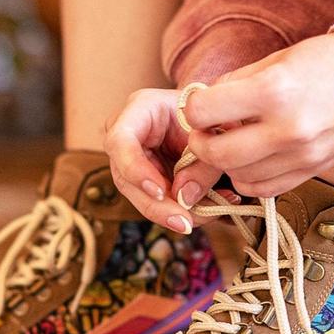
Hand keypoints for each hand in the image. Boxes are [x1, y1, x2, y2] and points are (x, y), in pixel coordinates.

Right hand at [104, 89, 229, 231]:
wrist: (213, 117)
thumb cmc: (210, 116)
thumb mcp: (213, 134)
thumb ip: (202, 165)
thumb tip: (184, 199)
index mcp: (140, 109)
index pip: (120, 141)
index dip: (135, 170)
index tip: (161, 192)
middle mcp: (127, 135)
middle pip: (126, 178)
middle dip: (157, 207)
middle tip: (185, 223)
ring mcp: (132, 159)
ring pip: (140, 196)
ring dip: (173, 213)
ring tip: (208, 215)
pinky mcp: (144, 178)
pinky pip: (157, 201)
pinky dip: (183, 210)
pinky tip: (210, 210)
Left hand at [172, 34, 333, 198]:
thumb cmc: (332, 63)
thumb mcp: (279, 59)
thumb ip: (236, 83)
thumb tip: (203, 103)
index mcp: (274, 90)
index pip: (206, 110)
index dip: (194, 108)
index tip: (199, 105)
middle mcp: (287, 129)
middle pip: (217, 154)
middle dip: (201, 144)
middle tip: (206, 131)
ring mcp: (302, 157)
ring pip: (238, 177)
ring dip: (226, 163)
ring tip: (234, 142)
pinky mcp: (312, 172)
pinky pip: (265, 190)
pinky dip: (249, 179)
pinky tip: (252, 159)